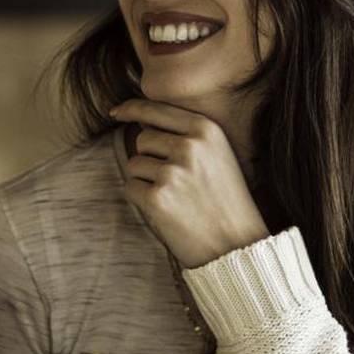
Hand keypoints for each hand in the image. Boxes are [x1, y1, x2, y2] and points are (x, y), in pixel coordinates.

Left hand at [110, 100, 269, 266]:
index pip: (156, 109)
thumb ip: (185, 134)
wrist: (237, 244)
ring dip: (146, 180)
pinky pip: (130, 188)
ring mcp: (172, 172)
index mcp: (206, 129)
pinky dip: (142, 200)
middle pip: (143, 139)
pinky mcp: (157, 198)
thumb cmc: (225, 199)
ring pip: (135, 164)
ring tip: (177, 198)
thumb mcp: (217, 155)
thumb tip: (140, 118)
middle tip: (178, 182)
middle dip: (151, 158)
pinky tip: (167, 211)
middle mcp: (189, 146)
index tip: (116, 112)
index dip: (132, 109)